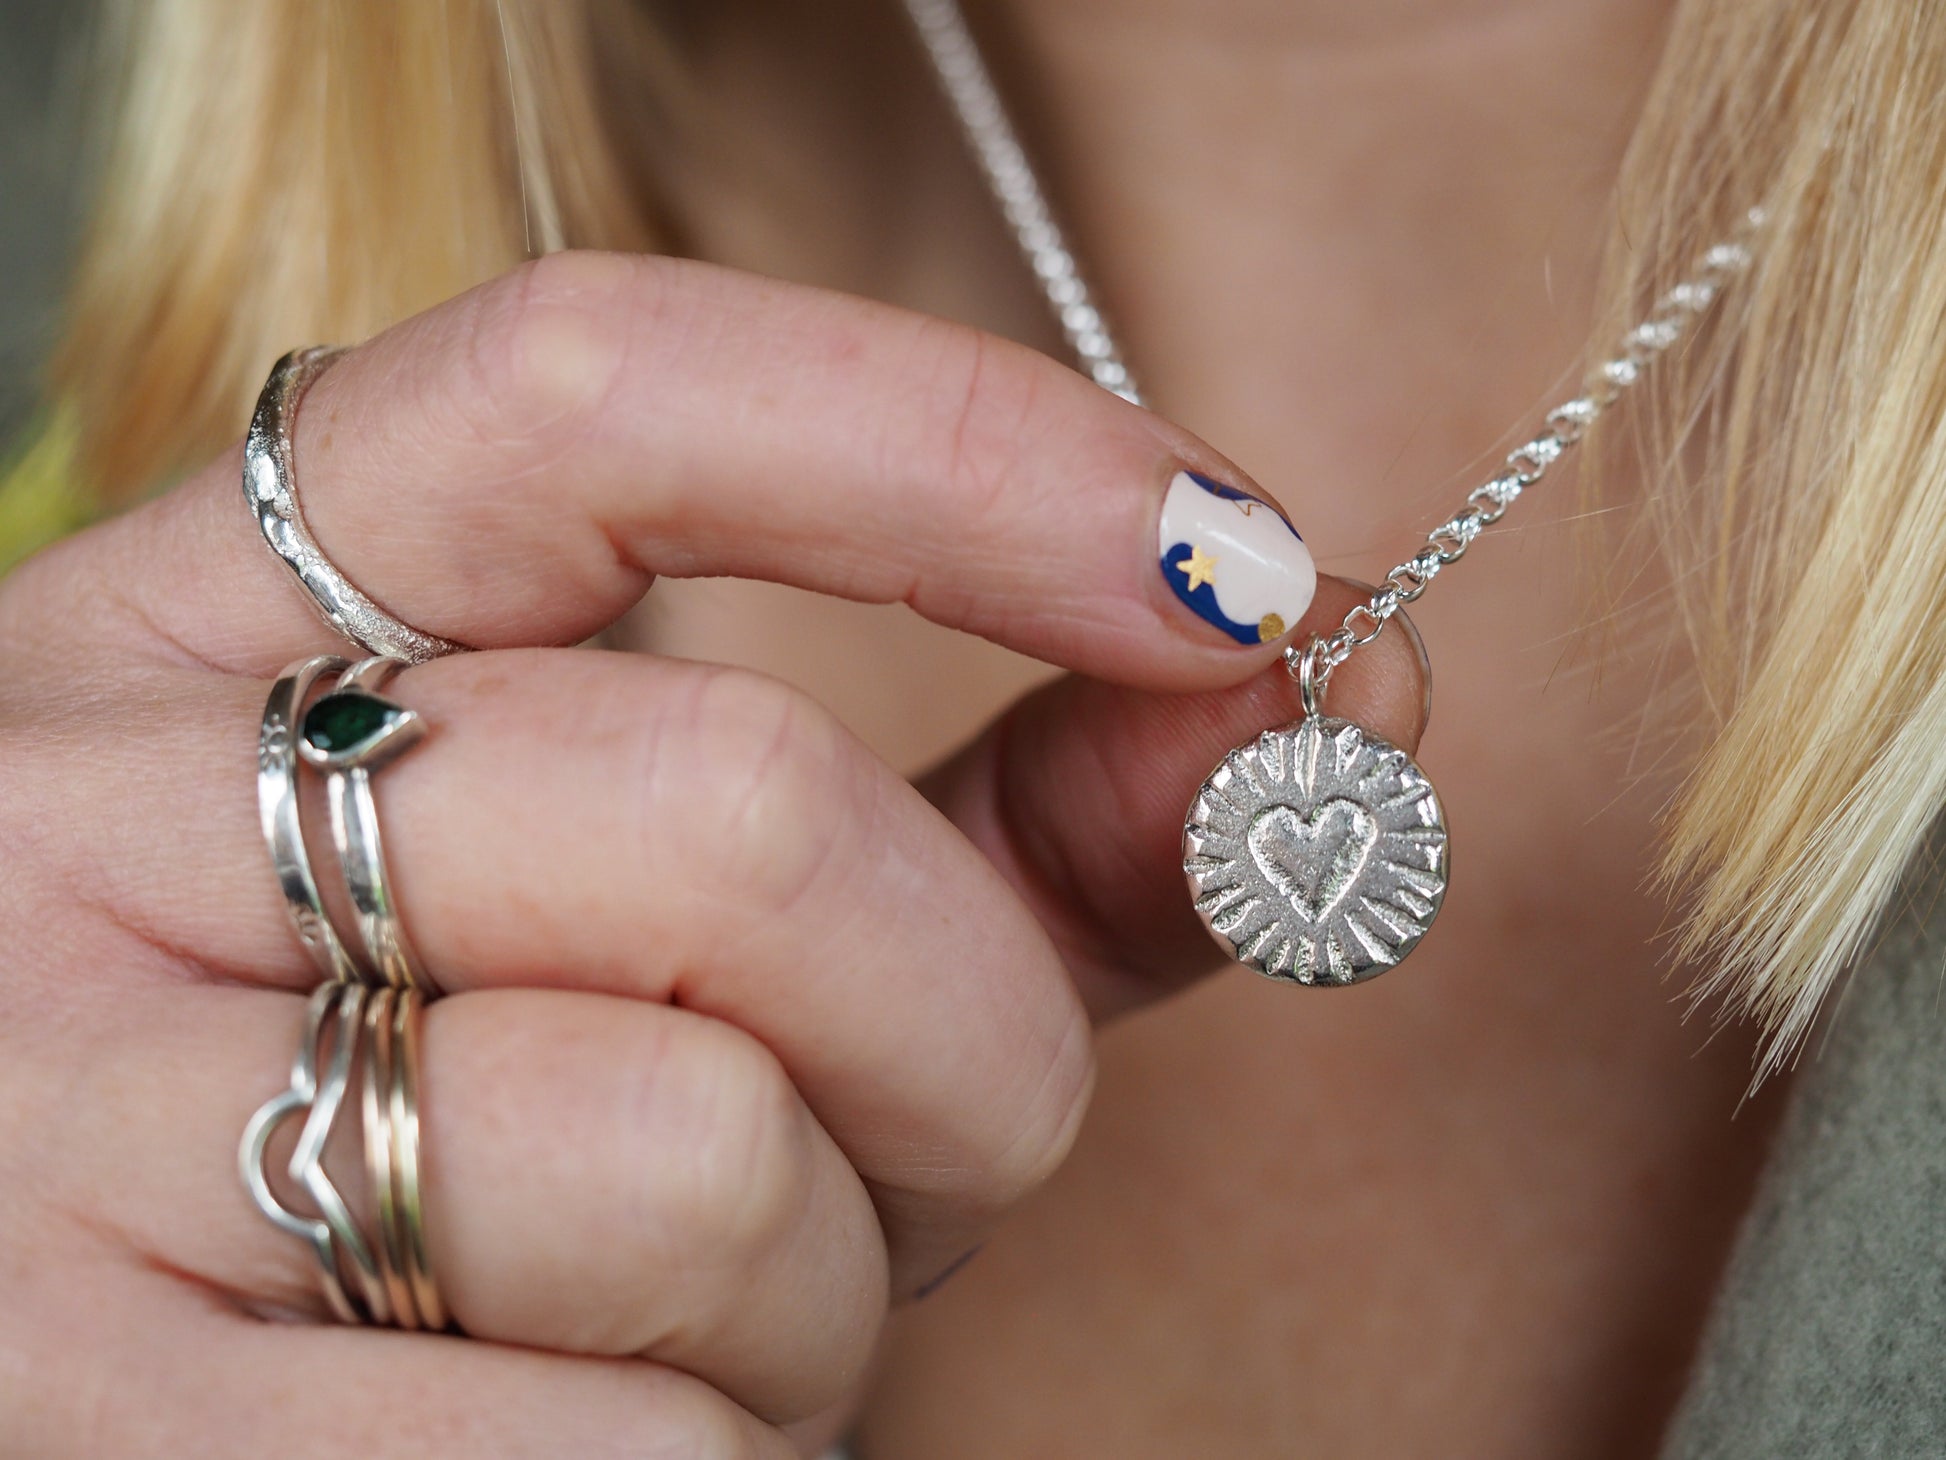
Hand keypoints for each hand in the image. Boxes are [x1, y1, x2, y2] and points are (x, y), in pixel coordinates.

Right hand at [0, 251, 1422, 1454]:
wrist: (97, 1414)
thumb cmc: (438, 1158)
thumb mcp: (658, 952)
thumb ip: (993, 830)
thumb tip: (1331, 690)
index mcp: (204, 639)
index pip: (594, 393)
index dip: (960, 448)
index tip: (1234, 570)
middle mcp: (86, 830)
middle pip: (740, 814)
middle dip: (970, 1036)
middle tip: (936, 1138)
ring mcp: (60, 1131)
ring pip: (695, 1155)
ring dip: (813, 1298)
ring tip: (685, 1325)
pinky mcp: (100, 1436)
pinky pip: (622, 1454)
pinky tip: (566, 1445)